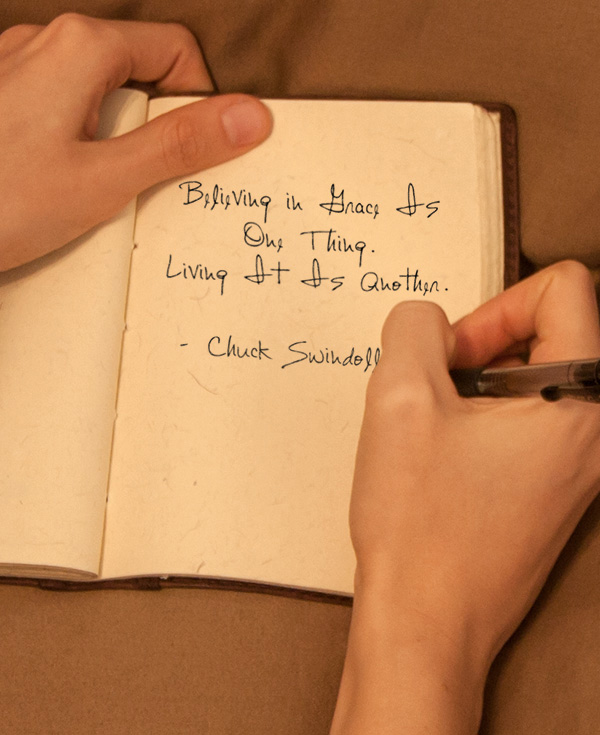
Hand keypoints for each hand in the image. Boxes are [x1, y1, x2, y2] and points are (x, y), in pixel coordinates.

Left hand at [0, 14, 271, 269]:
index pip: (176, 50)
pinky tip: (57, 180)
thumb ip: (179, 146)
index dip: (199, 100)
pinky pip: (62, 106)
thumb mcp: (104, 181)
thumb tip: (249, 117)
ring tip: (91, 186)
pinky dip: (78, 140)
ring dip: (114, 137)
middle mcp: (45, 42)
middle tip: (135, 179)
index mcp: (81, 48)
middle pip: (137, 70)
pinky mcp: (3, 97)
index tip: (193, 149)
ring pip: (98, 91)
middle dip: (152, 124)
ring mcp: (17, 67)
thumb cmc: (0, 202)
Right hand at [332, 260, 599, 733]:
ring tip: (434, 427)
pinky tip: (444, 454)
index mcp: (580, 402)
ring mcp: (578, 463)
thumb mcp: (399, 398)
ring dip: (476, 383)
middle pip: (552, 330)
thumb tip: (427, 323)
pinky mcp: (554, 485)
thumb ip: (413, 328)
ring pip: (532, 374)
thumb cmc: (420, 528)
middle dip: (484, 344)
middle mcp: (594, 432)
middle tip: (436, 388)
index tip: (454, 355)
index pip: (564, 289)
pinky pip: (525, 417)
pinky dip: (481, 416)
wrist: (426, 623)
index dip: (495, 306)